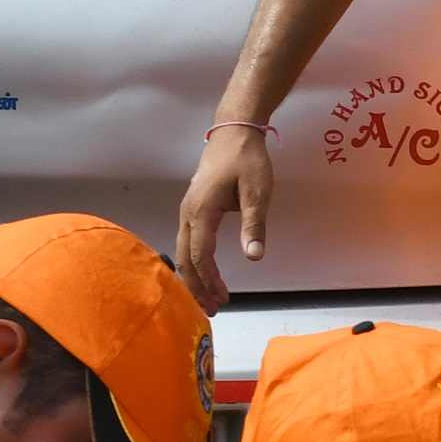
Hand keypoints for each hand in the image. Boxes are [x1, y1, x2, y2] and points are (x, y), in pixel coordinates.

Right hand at [172, 123, 273, 302]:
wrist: (234, 131)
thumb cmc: (247, 159)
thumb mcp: (258, 191)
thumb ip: (253, 225)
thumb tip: (254, 257)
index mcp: (202, 210)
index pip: (201, 254)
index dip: (210, 279)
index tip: (223, 298)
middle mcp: (188, 213)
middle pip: (185, 258)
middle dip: (197, 286)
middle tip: (213, 310)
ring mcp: (187, 210)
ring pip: (182, 251)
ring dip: (194, 276)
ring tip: (209, 298)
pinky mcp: (192, 209)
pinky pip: (186, 242)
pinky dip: (193, 262)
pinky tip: (204, 273)